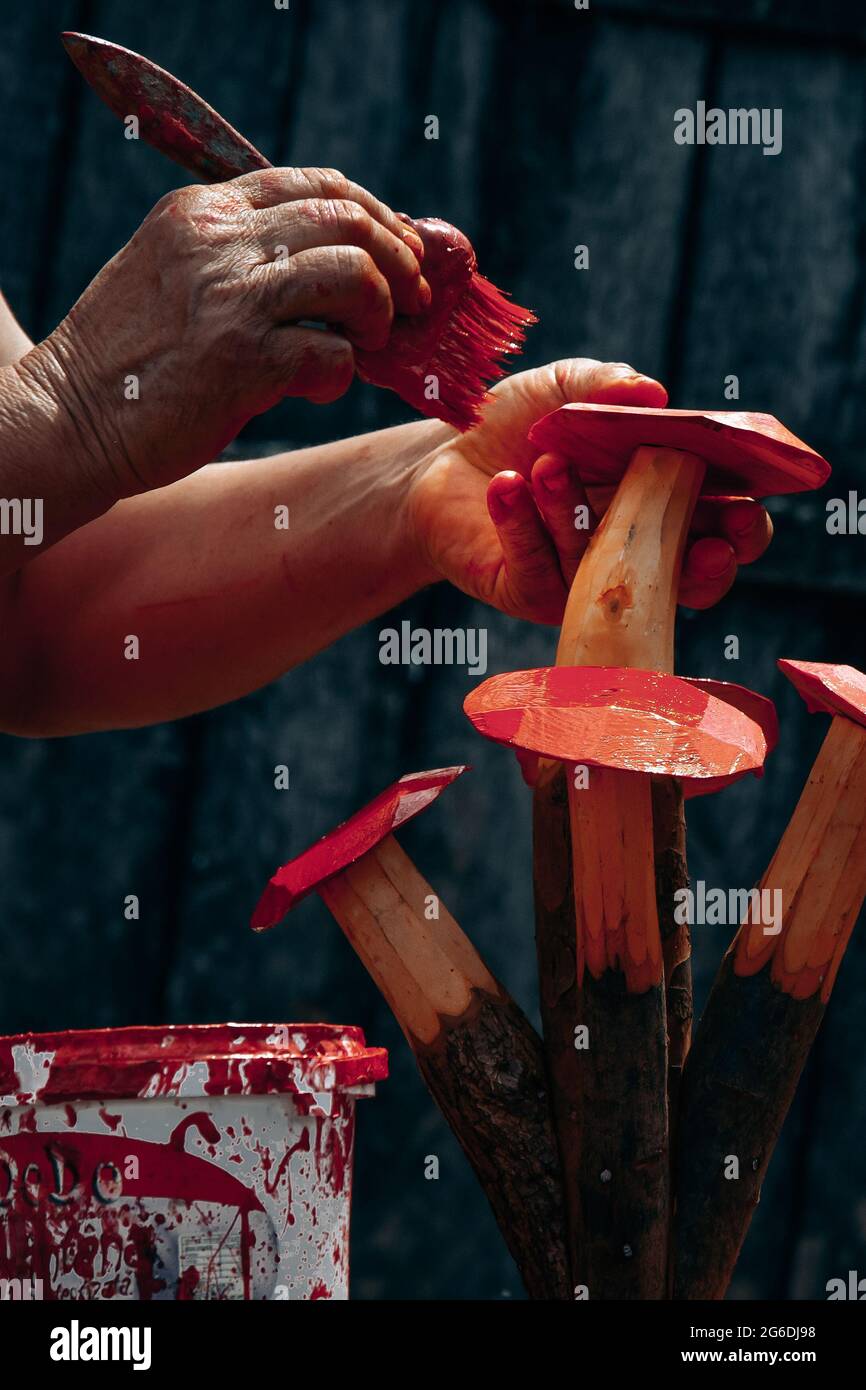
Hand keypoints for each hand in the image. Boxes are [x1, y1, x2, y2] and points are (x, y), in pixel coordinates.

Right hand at [18, 167, 427, 497]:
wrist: (69, 419)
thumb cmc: (130, 360)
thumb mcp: (173, 275)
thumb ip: (242, 256)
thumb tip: (347, 262)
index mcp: (202, 212)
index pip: (315, 184)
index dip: (376, 215)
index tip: (401, 252)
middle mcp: (217, 241)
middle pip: (346, 219)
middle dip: (398, 260)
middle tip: (412, 302)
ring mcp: (229, 298)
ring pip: (352, 273)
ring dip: (380, 311)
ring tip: (370, 343)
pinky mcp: (241, 361)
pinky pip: (333, 355)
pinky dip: (343, 374)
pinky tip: (321, 385)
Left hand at [407, 358, 772, 622]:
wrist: (439, 457)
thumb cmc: (517, 424)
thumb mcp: (566, 389)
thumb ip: (607, 384)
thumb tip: (654, 393)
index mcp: (662, 500)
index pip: (722, 526)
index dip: (743, 526)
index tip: (747, 507)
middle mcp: (631, 550)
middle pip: (690, 579)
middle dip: (706, 563)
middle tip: (708, 538)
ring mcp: (582, 580)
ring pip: (603, 563)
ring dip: (576, 509)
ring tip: (547, 462)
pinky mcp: (527, 592)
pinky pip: (537, 568)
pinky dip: (522, 523)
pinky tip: (506, 486)